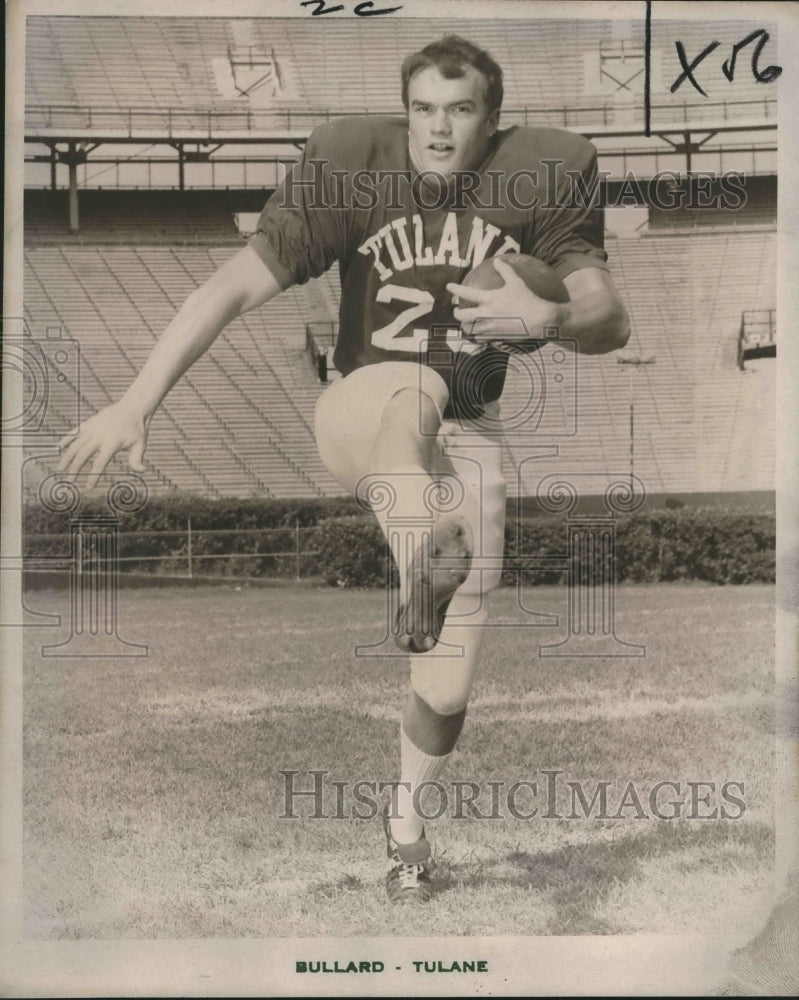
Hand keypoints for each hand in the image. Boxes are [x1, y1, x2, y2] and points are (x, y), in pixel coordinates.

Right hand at [58, 399, 148, 488]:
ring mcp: (93, 428)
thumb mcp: (140, 445)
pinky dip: (66, 438)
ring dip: (67, 457)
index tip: (88, 488)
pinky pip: (75, 431)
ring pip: (75, 444)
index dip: (93, 476)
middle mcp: (100, 436)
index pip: (99, 463)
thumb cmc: (137, 429)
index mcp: (112, 443)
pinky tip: (59, 447)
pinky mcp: (90, 422)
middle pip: (83, 455)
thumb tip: (142, 471)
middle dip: (75, 469)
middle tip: (69, 481)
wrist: (133, 407)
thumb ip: (137, 459)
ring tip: (60, 469)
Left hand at [447, 258, 563, 341]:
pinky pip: (480, 338)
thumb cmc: (527, 299)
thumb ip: (505, 270)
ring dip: (465, 325)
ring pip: (468, 329)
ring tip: (467, 323)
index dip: (455, 289)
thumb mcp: (516, 282)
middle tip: (457, 310)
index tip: (449, 287)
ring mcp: (489, 327)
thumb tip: (498, 260)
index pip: (466, 293)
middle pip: (462, 316)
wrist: (538, 319)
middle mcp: (485, 314)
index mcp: (489, 299)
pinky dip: (476, 336)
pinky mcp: (495, 336)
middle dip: (457, 313)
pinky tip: (478, 333)